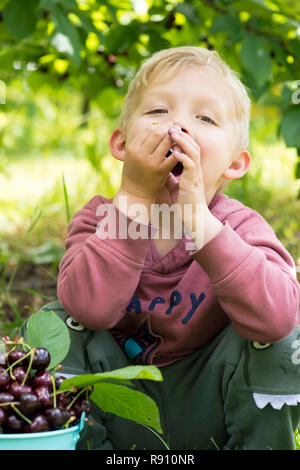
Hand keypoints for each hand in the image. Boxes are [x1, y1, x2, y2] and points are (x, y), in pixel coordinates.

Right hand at [120, 121, 177, 199]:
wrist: (135, 193)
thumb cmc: (135, 171)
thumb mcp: (132, 155)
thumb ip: (141, 142)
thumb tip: (154, 126)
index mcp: (132, 148)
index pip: (147, 130)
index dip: (158, 126)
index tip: (166, 125)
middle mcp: (141, 154)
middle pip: (157, 134)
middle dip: (167, 128)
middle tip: (175, 125)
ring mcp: (151, 162)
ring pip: (166, 143)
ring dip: (175, 137)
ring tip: (180, 134)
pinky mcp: (161, 171)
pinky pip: (173, 156)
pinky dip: (178, 150)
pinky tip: (182, 148)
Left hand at [167, 127, 222, 247]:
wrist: (193, 221)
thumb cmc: (185, 206)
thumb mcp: (175, 188)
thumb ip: (171, 178)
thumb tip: (163, 171)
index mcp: (192, 172)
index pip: (190, 149)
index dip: (182, 139)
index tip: (171, 131)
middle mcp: (196, 172)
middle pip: (193, 146)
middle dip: (183, 135)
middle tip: (171, 126)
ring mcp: (196, 177)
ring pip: (193, 152)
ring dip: (183, 142)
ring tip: (173, 133)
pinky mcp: (193, 184)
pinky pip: (190, 166)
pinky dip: (183, 157)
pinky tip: (175, 152)